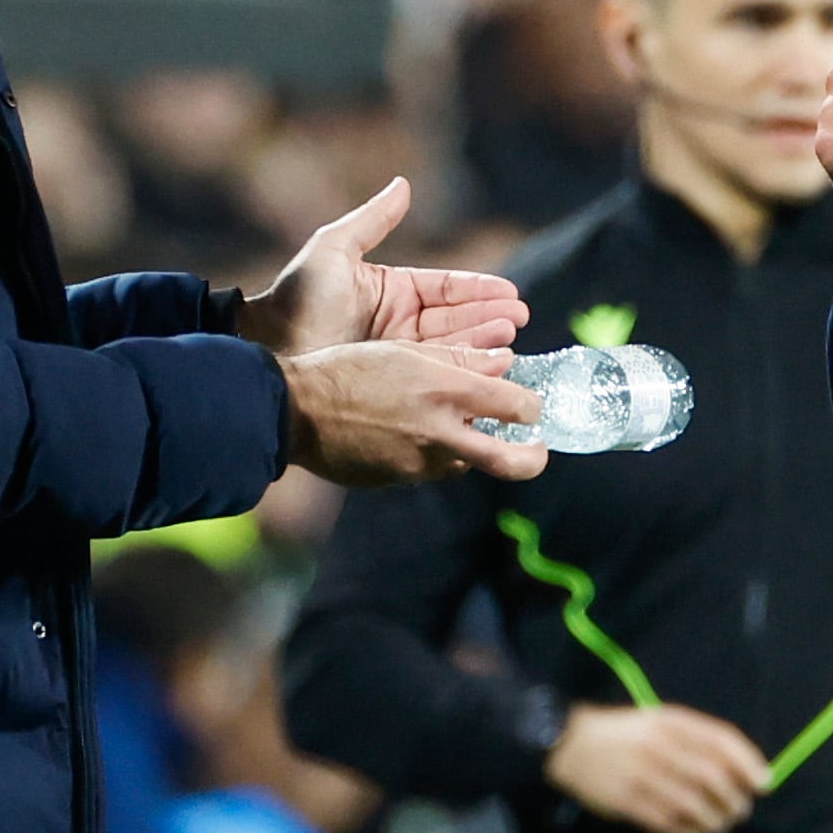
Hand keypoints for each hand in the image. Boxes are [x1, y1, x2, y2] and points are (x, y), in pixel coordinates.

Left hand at [242, 176, 529, 355]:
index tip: (511, 293)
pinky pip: (432, 374)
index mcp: (391, 290)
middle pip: (456, 320)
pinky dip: (461, 371)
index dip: (479, 290)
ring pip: (450, 348)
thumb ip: (373, 220)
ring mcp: (397, 354)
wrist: (267, 347)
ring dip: (482, 343)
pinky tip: (485, 367)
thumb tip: (403, 185)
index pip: (446, 288)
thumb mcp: (334, 249)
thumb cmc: (296, 297)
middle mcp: (399, 323)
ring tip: (509, 339)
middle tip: (519, 319)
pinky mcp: (391, 382)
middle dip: (490, 318)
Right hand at [282, 341, 547, 486]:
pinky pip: (431, 469)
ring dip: (473, 450)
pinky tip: (413, 434)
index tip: (531, 406)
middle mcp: (440, 433)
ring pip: (468, 464)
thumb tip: (504, 362)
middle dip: (534, 458)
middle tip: (538, 448)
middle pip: (512, 461)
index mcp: (445, 392)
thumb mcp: (405, 352)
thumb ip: (457, 359)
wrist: (293, 412)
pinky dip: (435, 455)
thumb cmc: (346, 370)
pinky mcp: (399, 480)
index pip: (516, 407)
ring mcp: (420, 463)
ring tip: (457, 428)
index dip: (532, 407)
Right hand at [543, 702, 768, 832]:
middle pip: (712, 777)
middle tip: (739, 812)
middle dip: (734, 800)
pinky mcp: (628, 803)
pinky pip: (669, 825)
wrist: (571, 745)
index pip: (721, 741)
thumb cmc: (625, 734)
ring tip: (719, 827)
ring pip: (694, 806)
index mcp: (671, 722)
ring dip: (715, 822)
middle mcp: (660, 746)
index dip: (749, 764)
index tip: (765, 784)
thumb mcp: (660, 722)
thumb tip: (742, 772)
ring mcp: (643, 775)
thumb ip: (697, 741)